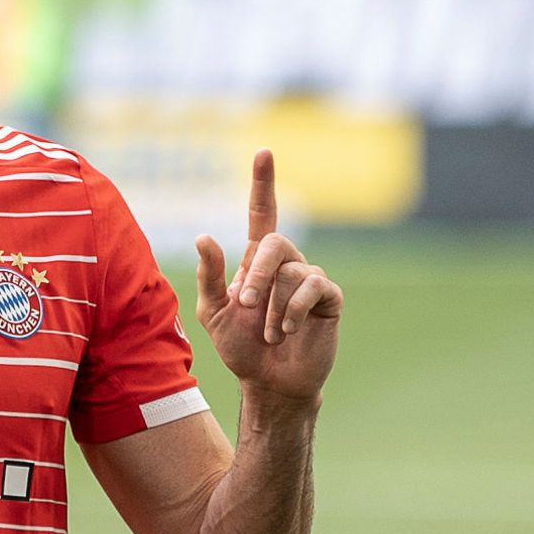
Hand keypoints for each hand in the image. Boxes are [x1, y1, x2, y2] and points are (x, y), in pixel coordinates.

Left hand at [194, 150, 341, 403]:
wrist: (269, 382)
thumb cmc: (240, 346)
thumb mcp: (213, 312)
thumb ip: (209, 275)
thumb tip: (204, 236)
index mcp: (256, 260)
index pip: (263, 212)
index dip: (263, 183)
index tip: (263, 151)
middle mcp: (286, 263)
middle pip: (275, 242)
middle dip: (257, 273)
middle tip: (246, 304)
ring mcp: (309, 279)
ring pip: (291, 272)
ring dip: (272, 307)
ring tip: (268, 333)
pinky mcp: (328, 299)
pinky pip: (313, 288)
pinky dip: (292, 311)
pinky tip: (286, 331)